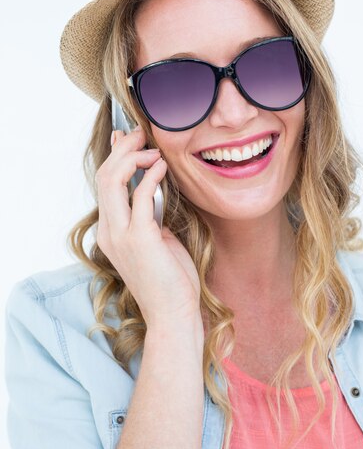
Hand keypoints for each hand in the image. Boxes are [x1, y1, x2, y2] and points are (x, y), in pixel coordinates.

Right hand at [95, 127, 201, 329]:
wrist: (173, 314)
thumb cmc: (169, 279)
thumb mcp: (156, 240)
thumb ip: (149, 215)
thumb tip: (151, 188)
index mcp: (111, 231)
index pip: (104, 185)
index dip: (114, 157)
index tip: (127, 139)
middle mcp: (110, 231)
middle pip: (104, 177)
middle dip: (122, 150)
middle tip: (140, 134)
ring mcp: (121, 235)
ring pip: (112, 181)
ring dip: (132, 158)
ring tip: (151, 148)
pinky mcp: (140, 238)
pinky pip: (140, 196)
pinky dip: (150, 176)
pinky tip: (163, 167)